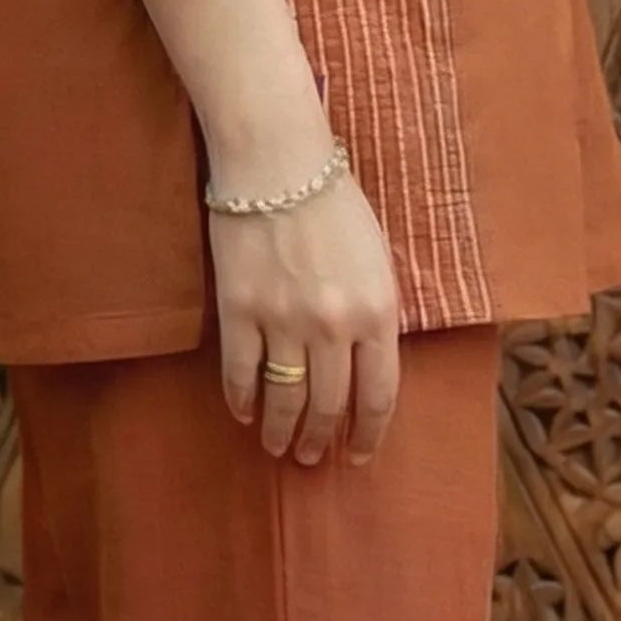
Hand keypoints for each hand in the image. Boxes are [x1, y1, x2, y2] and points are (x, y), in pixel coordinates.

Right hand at [210, 168, 400, 468]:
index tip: (360, 454)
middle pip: (330, 405)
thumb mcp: (378, 261)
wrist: (278, 162)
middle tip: (313, 458)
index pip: (380, 395)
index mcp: (378, 312)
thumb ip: (376, 314)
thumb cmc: (336, 203)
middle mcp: (334, 326)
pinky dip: (242, 400)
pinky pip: (241, 372)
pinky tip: (244, 413)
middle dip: (322, 440)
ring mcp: (284, 321)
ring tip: (279, 447)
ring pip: (284, 398)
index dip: (369, 433)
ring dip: (282, 431)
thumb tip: (366, 366)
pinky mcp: (240, 310)